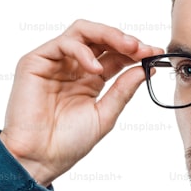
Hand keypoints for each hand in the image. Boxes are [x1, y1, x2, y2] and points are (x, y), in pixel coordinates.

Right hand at [0, 20, 162, 185]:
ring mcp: (53, 62)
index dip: (136, 52)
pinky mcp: (35, 62)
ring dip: (108, 35)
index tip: (156, 55)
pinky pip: (63, 43)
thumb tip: (145, 69)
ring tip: (128, 48)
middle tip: (143, 49)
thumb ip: (123, 91)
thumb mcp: (104, 115)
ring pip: (82, 32)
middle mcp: (72, 67)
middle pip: (100, 38)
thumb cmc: (67, 143)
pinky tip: (96, 69)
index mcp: (89, 79)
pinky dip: (83, 51)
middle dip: (125, 40)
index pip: (115, 55)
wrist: (39, 158)